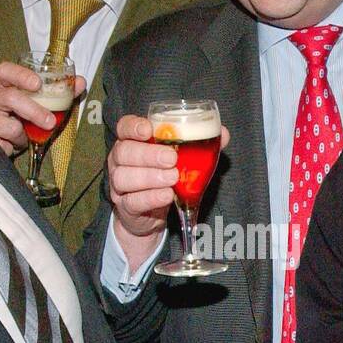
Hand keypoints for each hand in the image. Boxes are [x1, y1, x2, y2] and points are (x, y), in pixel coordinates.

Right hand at [0, 61, 86, 155]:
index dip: (21, 75)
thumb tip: (80, 82)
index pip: (4, 70)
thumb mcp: (28, 100)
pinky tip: (9, 141)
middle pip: (10, 98)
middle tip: (49, 122)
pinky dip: (14, 145)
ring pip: (11, 126)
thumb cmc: (10, 113)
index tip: (38, 83)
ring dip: (23, 135)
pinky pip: (5, 144)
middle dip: (34, 110)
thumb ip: (54, 91)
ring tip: (22, 135)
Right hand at [108, 114, 229, 270]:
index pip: (124, 127)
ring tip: (172, 178)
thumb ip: (200, 145)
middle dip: (148, 154)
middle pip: (124, 152)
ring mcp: (119, 185)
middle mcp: (120, 161)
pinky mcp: (125, 207)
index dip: (133, 127)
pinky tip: (167, 196)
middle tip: (172, 159)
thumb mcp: (182, 160)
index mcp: (132, 142)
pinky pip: (132, 202)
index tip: (148, 130)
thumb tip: (224, 134)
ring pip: (123, 177)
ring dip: (149, 177)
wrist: (150, 214)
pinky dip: (150, 198)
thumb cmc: (166, 178)